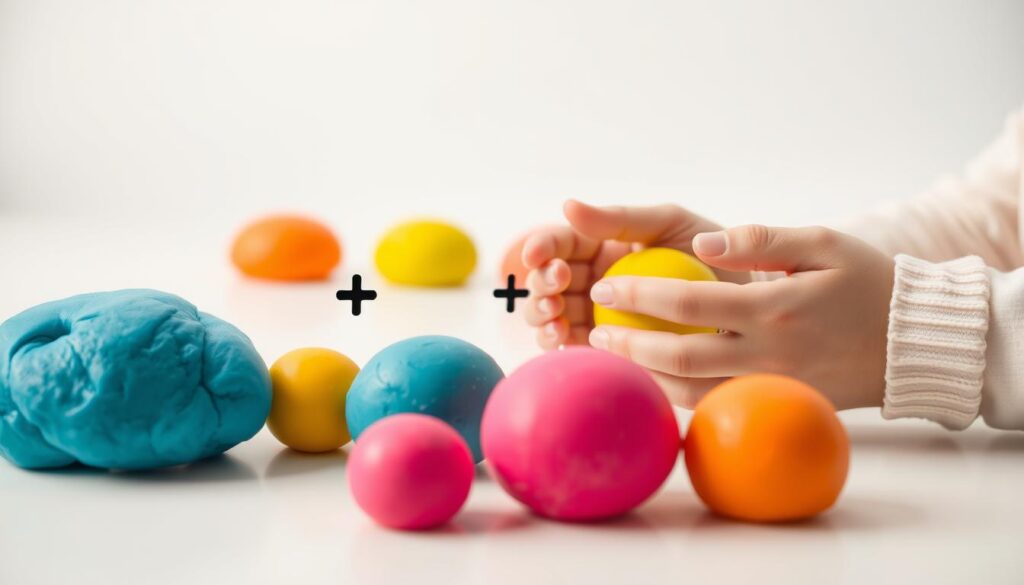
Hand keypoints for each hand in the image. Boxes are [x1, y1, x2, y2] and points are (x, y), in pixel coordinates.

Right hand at [521, 200, 744, 349]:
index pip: (560, 244)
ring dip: (542, 317)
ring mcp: (599, 317)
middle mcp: (594, 281)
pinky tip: (564, 343)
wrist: (748, 303)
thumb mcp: (669, 224)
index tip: (538, 254)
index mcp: (601, 246)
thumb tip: (567, 205)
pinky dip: (563, 346)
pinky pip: (579, 350)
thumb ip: (619, 218)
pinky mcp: (611, 351)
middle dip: (540, 284)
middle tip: (556, 286)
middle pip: (547, 282)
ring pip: (553, 317)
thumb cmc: (714, 255)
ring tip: (554, 317)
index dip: (541, 246)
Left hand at [588, 225, 893, 409]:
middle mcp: (768, 354)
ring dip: (643, 376)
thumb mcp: (823, 243)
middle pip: (679, 356)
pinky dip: (676, 395)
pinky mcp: (776, 403)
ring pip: (690, 391)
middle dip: (627, 342)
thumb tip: (701, 245)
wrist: (914, 343)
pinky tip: (650, 379)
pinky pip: (716, 404)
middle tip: (592, 327)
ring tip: (608, 357)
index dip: (639, 296)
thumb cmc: (868, 283)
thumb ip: (761, 239)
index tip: (606, 285)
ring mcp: (771, 385)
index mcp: (775, 308)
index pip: (688, 304)